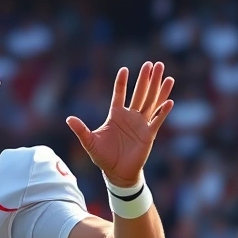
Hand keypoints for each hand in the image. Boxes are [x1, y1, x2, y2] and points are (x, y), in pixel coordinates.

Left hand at [66, 62, 174, 186]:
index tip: (124, 69)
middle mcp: (130, 116)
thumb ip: (81, 130)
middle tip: (151, 64)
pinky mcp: (149, 134)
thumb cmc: (103, 157)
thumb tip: (68, 119)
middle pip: (139, 93)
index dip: (121, 82)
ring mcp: (141, 124)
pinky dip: (163, 111)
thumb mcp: (90, 142)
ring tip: (164, 73)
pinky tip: (169, 101)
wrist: (117, 173)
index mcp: (116, 115)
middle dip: (145, 79)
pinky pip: (157, 120)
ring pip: (151, 102)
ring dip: (157, 88)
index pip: (119, 94)